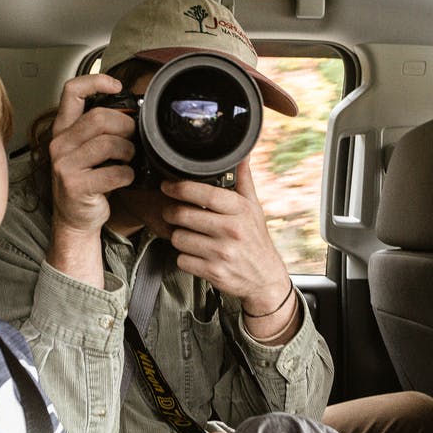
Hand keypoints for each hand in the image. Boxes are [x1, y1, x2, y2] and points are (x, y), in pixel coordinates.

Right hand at [48, 74, 136, 237]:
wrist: (75, 218)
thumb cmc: (87, 182)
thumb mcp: (88, 151)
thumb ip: (101, 130)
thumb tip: (133, 112)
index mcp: (63, 130)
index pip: (72, 91)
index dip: (96, 82)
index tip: (117, 86)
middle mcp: (59, 144)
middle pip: (100, 118)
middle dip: (126, 125)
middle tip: (134, 137)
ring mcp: (64, 165)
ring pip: (108, 144)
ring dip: (129, 151)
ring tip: (130, 159)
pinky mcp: (75, 186)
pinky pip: (114, 172)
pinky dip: (128, 174)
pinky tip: (125, 178)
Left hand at [159, 156, 290, 312]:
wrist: (264, 278)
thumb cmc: (255, 240)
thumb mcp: (253, 208)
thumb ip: (244, 181)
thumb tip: (243, 155)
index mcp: (240, 211)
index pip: (206, 194)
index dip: (181, 188)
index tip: (167, 186)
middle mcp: (231, 231)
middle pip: (184, 215)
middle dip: (172, 212)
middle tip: (172, 212)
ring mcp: (222, 253)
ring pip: (179, 238)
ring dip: (178, 236)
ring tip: (188, 235)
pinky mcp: (213, 272)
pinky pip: (182, 260)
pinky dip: (184, 258)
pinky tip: (194, 254)